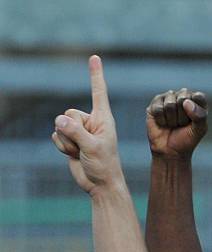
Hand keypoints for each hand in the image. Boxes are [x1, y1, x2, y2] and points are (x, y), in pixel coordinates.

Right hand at [51, 55, 123, 195]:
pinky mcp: (71, 141)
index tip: (95, 57)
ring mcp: (80, 131)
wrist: (100, 185)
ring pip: (60, 125)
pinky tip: (74, 155)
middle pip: (69, 113)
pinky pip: (56, 136)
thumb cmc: (104, 166)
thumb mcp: (93, 148)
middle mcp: (91, 122)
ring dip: (68, 142)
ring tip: (82, 153)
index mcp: (103, 119)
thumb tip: (58, 120)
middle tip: (86, 147)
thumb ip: (76, 132)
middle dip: (72, 131)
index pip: (98, 92)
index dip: (95, 75)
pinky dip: (62, 147)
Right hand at [146, 88, 207, 158]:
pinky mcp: (155, 104)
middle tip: (181, 125)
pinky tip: (163, 124)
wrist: (170, 151)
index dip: (195, 112)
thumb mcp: (199, 130)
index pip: (198, 97)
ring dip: (172, 120)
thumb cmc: (187, 140)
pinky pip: (158, 109)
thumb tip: (186, 102)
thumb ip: (200, 115)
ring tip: (172, 125)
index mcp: (196, 100)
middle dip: (182, 117)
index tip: (193, 123)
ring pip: (170, 104)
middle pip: (183, 99)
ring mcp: (168, 98)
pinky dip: (162, 120)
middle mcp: (182, 96)